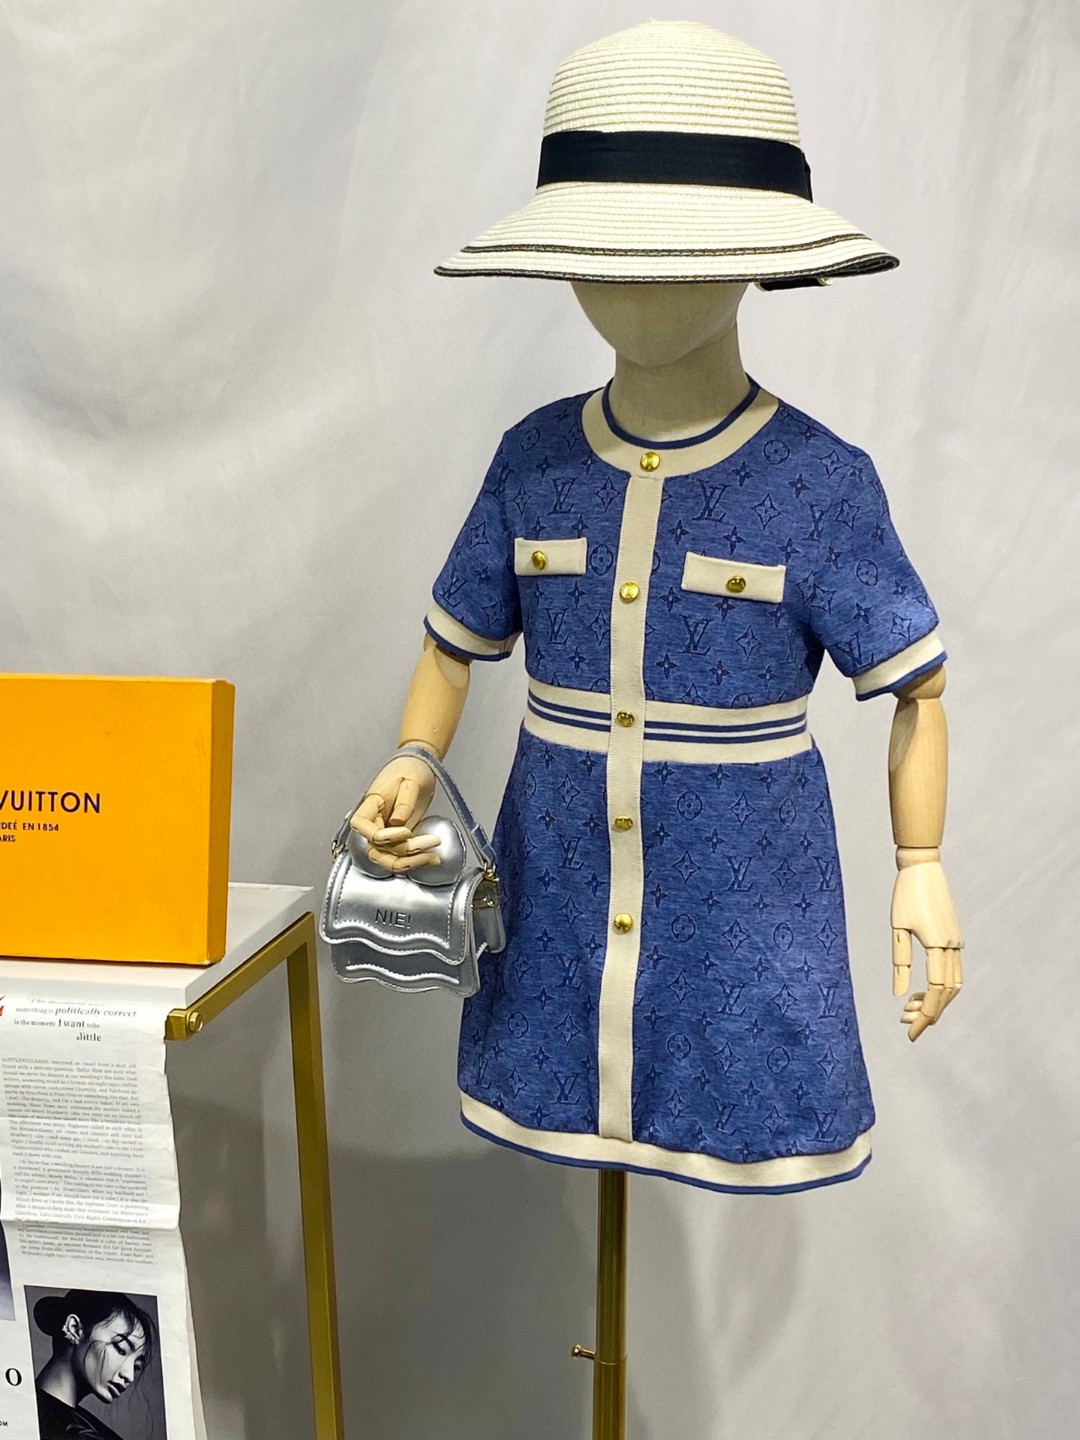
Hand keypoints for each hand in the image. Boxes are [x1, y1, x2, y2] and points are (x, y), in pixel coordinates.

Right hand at [350, 751, 438, 871]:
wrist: (418, 767)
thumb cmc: (410, 769)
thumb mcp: (411, 781)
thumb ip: (404, 802)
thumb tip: (398, 823)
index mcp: (371, 805)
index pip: (363, 827)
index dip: (382, 836)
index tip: (406, 831)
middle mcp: (374, 822)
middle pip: (376, 849)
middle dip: (402, 853)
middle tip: (429, 845)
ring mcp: (385, 832)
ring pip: (388, 858)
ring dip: (410, 862)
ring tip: (434, 858)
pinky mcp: (398, 839)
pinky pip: (400, 856)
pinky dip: (415, 860)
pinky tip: (432, 857)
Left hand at [890, 856, 963, 1041]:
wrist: (923, 867)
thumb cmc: (905, 894)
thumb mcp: (897, 928)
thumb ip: (900, 962)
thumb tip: (899, 994)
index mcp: (938, 944)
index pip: (936, 992)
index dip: (924, 1016)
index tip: (910, 1033)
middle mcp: (953, 946)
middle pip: (948, 993)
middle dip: (929, 1013)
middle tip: (906, 1025)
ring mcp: (957, 941)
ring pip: (954, 984)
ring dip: (935, 1001)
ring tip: (909, 1010)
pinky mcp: (955, 937)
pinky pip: (953, 971)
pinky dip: (940, 986)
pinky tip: (920, 991)